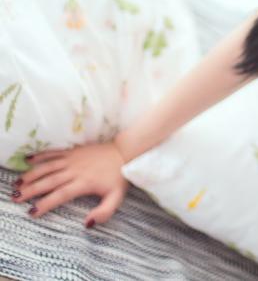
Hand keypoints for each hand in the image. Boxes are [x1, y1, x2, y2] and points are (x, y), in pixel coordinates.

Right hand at [12, 142, 127, 227]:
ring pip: (48, 167)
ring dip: (31, 175)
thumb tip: (87, 224)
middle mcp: (75, 171)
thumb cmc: (119, 177)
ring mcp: (73, 159)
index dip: (46, 203)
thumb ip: (104, 212)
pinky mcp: (73, 151)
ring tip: (17, 183)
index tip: (32, 212)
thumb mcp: (116, 197)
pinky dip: (41, 155)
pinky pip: (54, 153)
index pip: (61, 195)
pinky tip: (28, 160)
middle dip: (31, 190)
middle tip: (15, 198)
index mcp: (84, 183)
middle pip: (49, 181)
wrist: (125, 152)